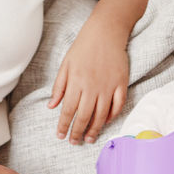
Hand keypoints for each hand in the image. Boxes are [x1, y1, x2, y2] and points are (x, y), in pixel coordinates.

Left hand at [48, 18, 129, 144]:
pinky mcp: (121, 84)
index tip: (60, 135)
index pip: (68, 110)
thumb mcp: (65, 64)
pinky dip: (112, 116)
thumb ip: (58, 87)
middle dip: (77, 132)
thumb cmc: (83, 47)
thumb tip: (51, 106)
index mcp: (76, 82)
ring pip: (101, 115)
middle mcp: (92, 87)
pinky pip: (117, 106)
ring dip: (94, 129)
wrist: (106, 32)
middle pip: (84, 116)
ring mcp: (108, 86)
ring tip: (88, 139)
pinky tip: (105, 122)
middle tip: (74, 142)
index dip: (64, 125)